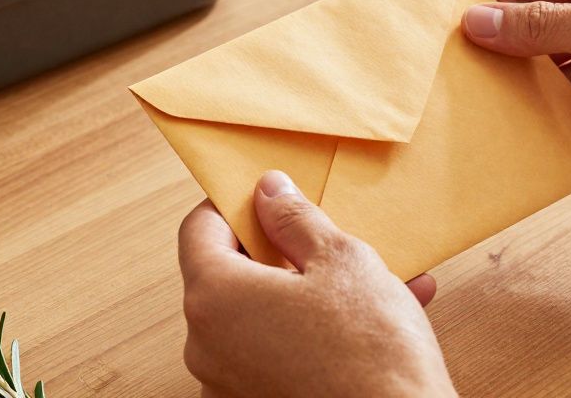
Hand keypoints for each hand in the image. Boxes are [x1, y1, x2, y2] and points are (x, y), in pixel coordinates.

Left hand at [178, 171, 455, 397]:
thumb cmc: (373, 350)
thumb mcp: (341, 260)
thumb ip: (295, 219)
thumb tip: (269, 192)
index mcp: (213, 298)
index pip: (198, 231)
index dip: (231, 205)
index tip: (263, 196)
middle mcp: (206, 346)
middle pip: (229, 277)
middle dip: (277, 253)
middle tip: (322, 239)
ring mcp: (227, 384)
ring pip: (261, 318)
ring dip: (306, 294)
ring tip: (373, 280)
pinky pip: (279, 356)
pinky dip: (314, 336)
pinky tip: (372, 322)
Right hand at [462, 0, 570, 167]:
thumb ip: (545, 26)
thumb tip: (475, 20)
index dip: (487, 6)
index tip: (444, 37)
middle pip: (536, 33)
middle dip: (504, 60)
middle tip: (457, 87)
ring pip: (556, 79)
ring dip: (531, 100)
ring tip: (488, 122)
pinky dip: (562, 130)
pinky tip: (535, 145)